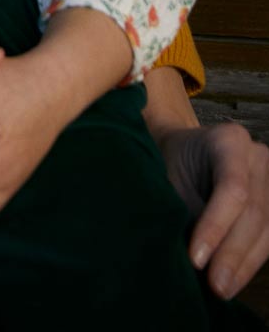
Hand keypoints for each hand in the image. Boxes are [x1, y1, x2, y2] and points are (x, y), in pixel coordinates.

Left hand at [158, 122, 268, 301]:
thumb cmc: (172, 164)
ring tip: (223, 290)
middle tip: (215, 286)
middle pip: (255, 213)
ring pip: (267, 231)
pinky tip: (234, 280)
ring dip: (244, 265)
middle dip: (233, 254)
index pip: (232, 188)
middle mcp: (259, 157)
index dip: (216, 227)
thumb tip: (198, 259)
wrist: (182, 152)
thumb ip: (187, 210)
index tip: (195, 259)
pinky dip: (251, 262)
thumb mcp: (171, 178)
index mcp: (230, 140)